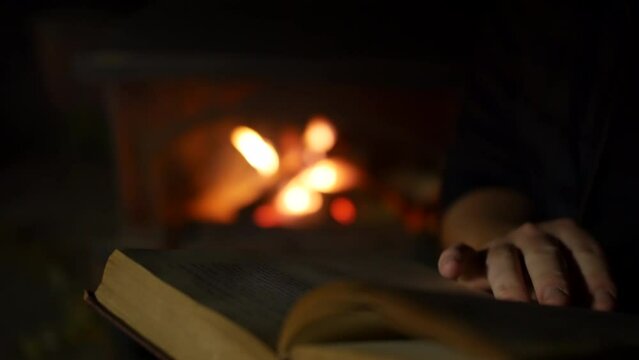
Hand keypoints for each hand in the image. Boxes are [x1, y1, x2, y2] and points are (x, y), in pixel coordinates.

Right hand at [438, 218, 615, 310]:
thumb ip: (581, 287)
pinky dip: (454, 258)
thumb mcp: (573, 274)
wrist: (513, 253)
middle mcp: (532, 235)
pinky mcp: (473, 255)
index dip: (595, 278)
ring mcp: (500, 243)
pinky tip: (449, 269)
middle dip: (550, 279)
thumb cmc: (551, 274)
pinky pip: (461, 252)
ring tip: (513, 301)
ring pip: (502, 257)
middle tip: (557, 304)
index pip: (583, 253)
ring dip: (508, 280)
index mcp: (564, 234)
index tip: (604, 306)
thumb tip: (592, 311)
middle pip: (541, 254)